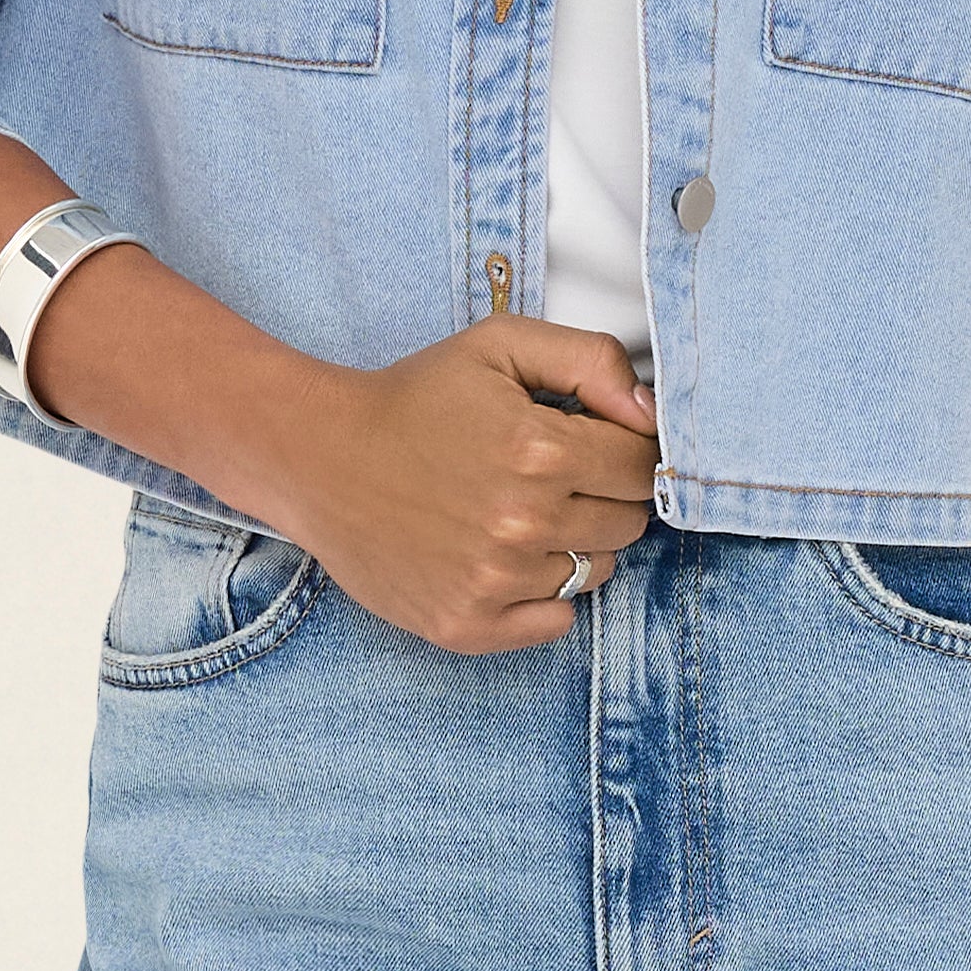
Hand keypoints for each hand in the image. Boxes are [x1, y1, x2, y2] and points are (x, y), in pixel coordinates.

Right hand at [261, 322, 660, 650]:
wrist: (319, 459)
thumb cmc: (415, 398)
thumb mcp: (500, 345)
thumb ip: (590, 362)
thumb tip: (651, 414)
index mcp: (541, 451)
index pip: (642, 465)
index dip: (623, 448)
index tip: (590, 443)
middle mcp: (524, 524)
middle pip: (628, 522)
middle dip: (603, 494)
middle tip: (551, 478)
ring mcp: (495, 581)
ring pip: (596, 571)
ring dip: (573, 544)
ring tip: (518, 515)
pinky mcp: (467, 625)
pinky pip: (556, 622)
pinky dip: (545, 596)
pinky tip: (507, 560)